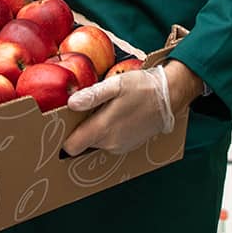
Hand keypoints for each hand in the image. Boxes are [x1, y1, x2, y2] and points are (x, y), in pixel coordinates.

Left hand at [62, 62, 190, 155]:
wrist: (169, 97)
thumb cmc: (141, 88)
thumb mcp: (116, 85)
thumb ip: (92, 95)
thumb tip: (70, 104)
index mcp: (103, 129)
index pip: (72, 147)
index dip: (64, 137)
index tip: (61, 124)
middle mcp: (110, 144)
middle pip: (82, 143)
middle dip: (79, 129)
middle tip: (82, 110)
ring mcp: (120, 147)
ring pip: (96, 142)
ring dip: (94, 130)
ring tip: (102, 110)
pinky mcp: (128, 146)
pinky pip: (109, 142)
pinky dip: (107, 132)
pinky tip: (114, 116)